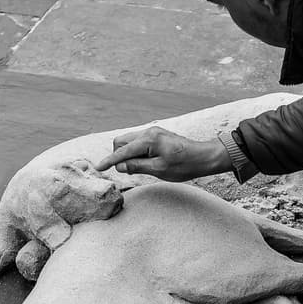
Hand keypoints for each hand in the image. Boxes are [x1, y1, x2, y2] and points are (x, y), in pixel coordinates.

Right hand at [95, 126, 231, 180]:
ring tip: (140, 168)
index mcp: (149, 140)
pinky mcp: (156, 136)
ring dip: (127, 154)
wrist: (204, 157)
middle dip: (119, 156)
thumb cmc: (184, 165)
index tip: (98, 168)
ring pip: (129, 142)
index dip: (110, 161)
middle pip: (121, 142)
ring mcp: (153, 132)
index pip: (122, 151)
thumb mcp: (160, 170)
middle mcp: (148, 132)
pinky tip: (145, 162)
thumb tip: (120, 166)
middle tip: (130, 171)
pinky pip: (138, 142)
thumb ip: (138, 166)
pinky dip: (135, 152)